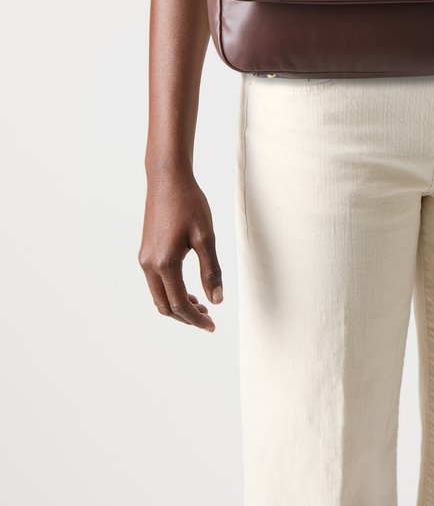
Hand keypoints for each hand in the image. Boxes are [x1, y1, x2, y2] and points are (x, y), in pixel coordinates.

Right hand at [139, 173, 222, 330]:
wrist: (168, 179)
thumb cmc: (189, 203)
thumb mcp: (206, 237)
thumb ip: (211, 270)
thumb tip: (217, 300)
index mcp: (165, 263)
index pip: (179, 304)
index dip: (196, 319)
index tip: (212, 326)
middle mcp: (149, 264)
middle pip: (165, 306)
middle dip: (186, 317)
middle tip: (208, 319)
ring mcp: (144, 258)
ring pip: (158, 295)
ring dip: (178, 305)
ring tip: (201, 305)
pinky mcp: (145, 251)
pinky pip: (155, 282)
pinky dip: (171, 292)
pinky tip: (188, 288)